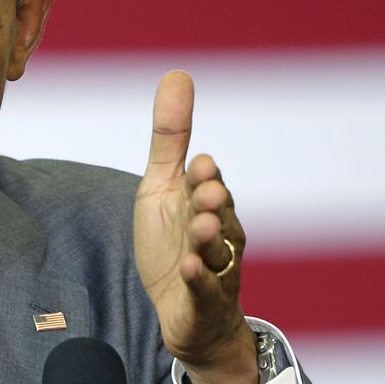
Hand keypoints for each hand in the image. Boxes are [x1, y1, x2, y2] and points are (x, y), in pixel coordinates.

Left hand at [134, 71, 258, 383]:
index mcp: (206, 203)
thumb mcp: (163, 186)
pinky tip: (188, 268)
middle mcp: (218, 232)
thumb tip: (177, 73)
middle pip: (220, 214)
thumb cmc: (175, 241)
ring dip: (209, 239)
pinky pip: (205, 290)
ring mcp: (214, 268)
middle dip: (214, 202)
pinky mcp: (204, 300)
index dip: (204, 176)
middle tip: (206, 192)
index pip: (209, 184)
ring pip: (218, 251)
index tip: (199, 164)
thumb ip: (170, 138)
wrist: (186, 310)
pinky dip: (199, 279)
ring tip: (199, 229)